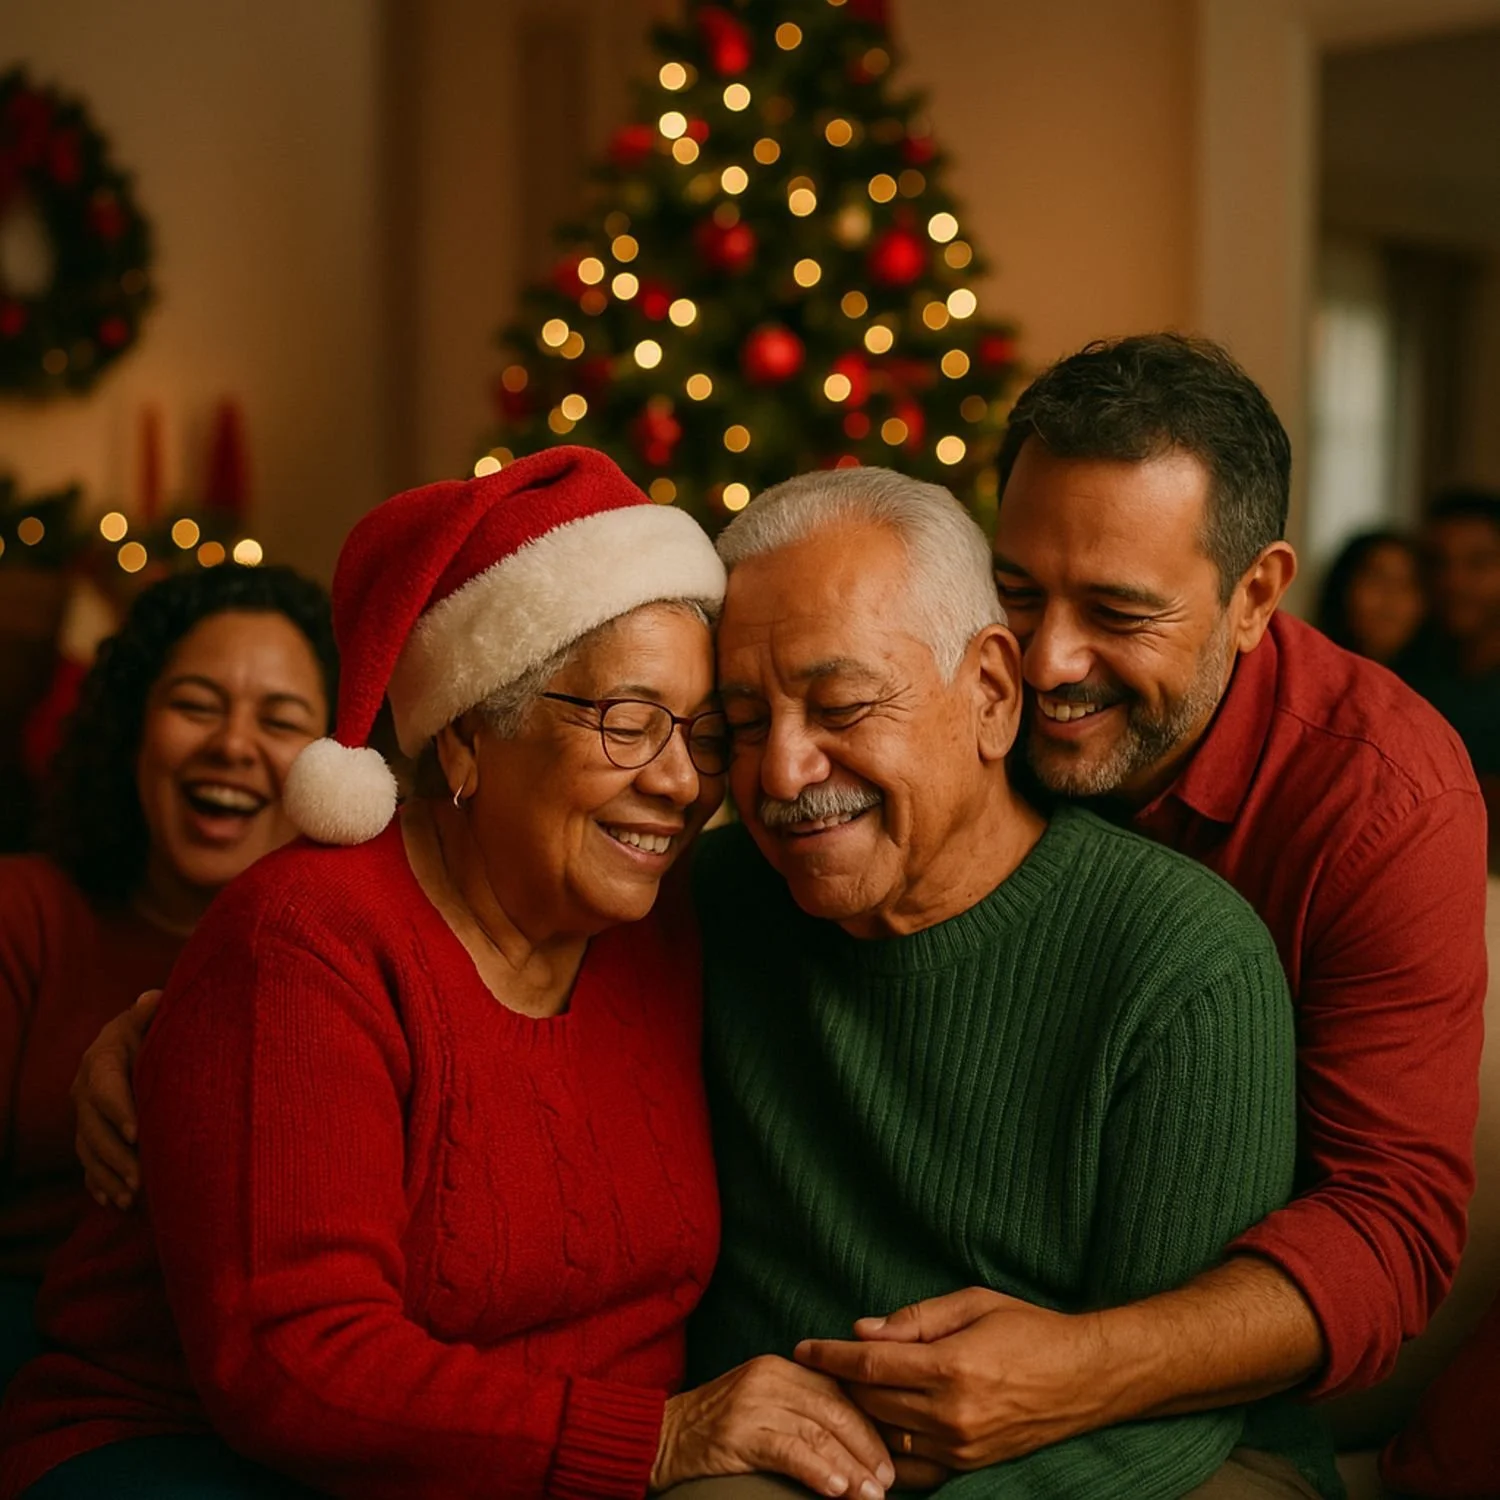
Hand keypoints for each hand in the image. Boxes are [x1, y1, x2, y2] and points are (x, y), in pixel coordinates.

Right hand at [72, 989, 158, 1208]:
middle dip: (116, 1155)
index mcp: (101, 1060)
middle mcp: (85, 1090)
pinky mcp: (91, 1136)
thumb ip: (151, 1011)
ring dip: (108, 1176)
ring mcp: (85, 1116)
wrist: (138, 1042)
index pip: (105, 1087)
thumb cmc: (153, 1027)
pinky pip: (89, 1164)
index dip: (119, 1110)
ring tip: (132, 1197)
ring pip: (89, 1151)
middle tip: (141, 1178)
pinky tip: (115, 1202)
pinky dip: (100, 1184)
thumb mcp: (151, 1015)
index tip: (138, 1132)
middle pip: (94, 1128)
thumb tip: (152, 998)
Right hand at [650, 1354, 894, 1497]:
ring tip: (872, 1495)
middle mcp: (770, 1377)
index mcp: (781, 1367)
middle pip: (835, 1410)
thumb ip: (802, 1411)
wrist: (660, 1436)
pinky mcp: (738, 1432)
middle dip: (867, 1448)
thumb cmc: (717, 1429)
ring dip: (851, 1467)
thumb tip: (856, 1442)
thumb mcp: (763, 1405)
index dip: (869, 1424)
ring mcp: (753, 1402)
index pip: (838, 1392)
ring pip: (818, 1433)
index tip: (891, 1457)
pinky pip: (789, 1451)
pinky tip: (838, 1489)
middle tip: (888, 1481)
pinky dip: (819, 1471)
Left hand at [794, 1287, 1112, 1471]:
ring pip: (887, 1436)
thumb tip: (862, 1330)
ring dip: (859, 1415)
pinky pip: (914, 1468)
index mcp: (952, 1367)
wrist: (1086, 1377)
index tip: (804, 1348)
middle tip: (819, 1366)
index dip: (831, 1356)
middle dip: (840, 1383)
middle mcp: (953, 1413)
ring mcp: (962, 1447)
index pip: (871, 1366)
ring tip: (841, 1395)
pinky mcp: (970, 1466)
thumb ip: (915, 1320)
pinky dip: (888, 1449)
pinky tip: (874, 1430)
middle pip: (871, 1403)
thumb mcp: (972, 1304)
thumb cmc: (1029, 1329)